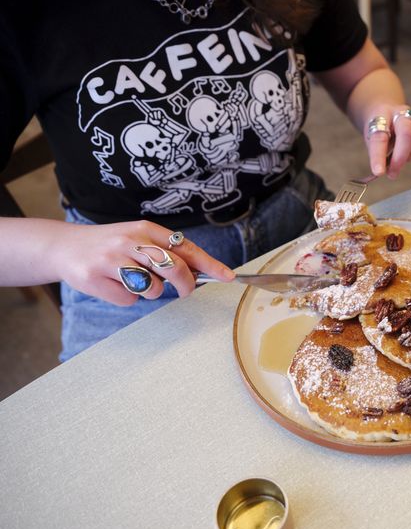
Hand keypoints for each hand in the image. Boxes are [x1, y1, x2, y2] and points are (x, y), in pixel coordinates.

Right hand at [54, 220, 233, 305]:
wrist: (64, 247)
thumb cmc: (110, 246)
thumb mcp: (137, 238)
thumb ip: (165, 251)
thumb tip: (201, 271)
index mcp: (144, 229)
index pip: (185, 247)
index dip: (209, 264)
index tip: (228, 276)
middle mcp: (129, 241)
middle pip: (174, 268)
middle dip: (186, 284)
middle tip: (185, 291)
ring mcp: (111, 260)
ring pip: (153, 288)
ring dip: (151, 291)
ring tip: (134, 280)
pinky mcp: (95, 279)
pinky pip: (128, 299)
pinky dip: (127, 298)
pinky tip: (113, 285)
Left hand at [364, 105, 410, 178]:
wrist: (388, 112)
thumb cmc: (379, 128)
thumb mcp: (370, 139)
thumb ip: (376, 155)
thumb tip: (379, 174)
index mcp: (382, 115)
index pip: (380, 137)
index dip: (379, 156)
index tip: (378, 172)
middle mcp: (401, 113)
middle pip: (407, 133)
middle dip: (400, 158)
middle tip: (392, 173)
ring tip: (400, 159)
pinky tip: (409, 153)